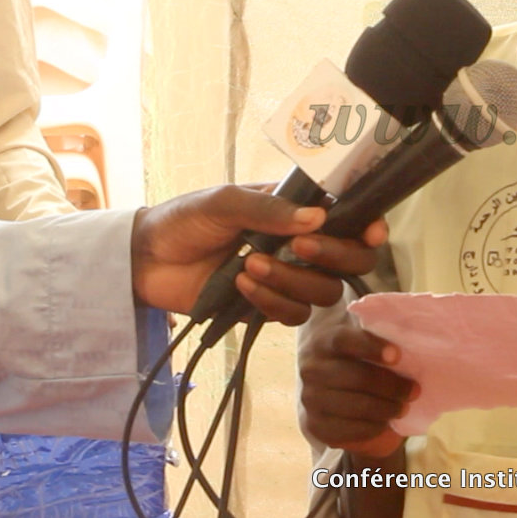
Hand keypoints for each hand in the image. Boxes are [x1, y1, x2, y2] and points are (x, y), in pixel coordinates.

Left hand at [130, 184, 386, 321]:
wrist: (145, 260)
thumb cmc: (185, 219)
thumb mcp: (224, 202)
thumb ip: (270, 209)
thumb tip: (318, 218)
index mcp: (297, 209)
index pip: (350, 218)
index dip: (369, 227)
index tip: (371, 234)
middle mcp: (302, 243)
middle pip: (351, 260)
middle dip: (334, 256)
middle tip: (298, 248)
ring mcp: (288, 277)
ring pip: (324, 292)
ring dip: (291, 281)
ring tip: (250, 265)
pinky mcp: (268, 306)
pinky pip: (293, 315)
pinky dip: (271, 302)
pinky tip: (241, 285)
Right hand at [299, 317, 416, 457]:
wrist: (333, 394)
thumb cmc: (360, 362)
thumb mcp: (366, 345)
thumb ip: (382, 337)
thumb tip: (414, 339)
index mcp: (326, 340)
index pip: (345, 340)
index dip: (371, 347)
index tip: (398, 355)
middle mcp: (312, 368)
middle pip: (357, 377)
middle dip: (391, 386)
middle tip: (414, 390)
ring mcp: (309, 397)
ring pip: (356, 405)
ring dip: (386, 408)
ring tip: (403, 408)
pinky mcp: (314, 424)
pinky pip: (348, 429)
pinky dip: (372, 427)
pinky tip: (385, 422)